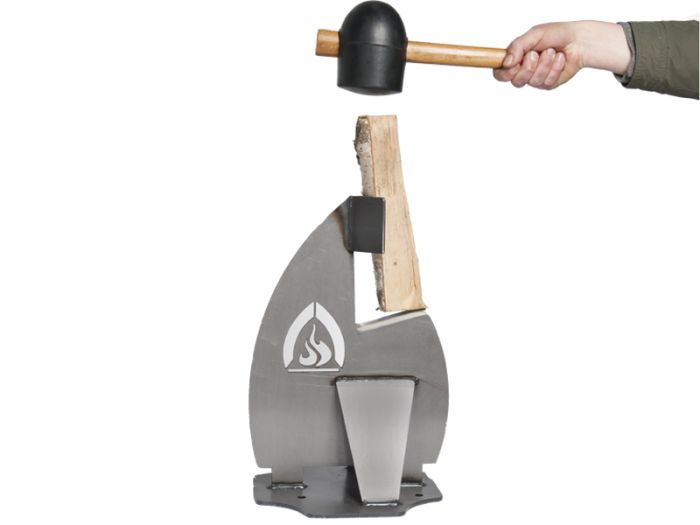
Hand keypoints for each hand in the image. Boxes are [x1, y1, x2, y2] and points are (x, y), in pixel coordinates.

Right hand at [494, 21, 631, 89]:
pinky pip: (547, 82)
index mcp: (516, 59)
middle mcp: (524, 71)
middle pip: (516, 82)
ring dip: (544, 64)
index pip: (500, 74)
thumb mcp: (534, 35)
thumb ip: (517, 46)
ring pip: (533, 81)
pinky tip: (560, 58)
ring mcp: (536, 79)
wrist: (578, 40)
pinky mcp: (549, 84)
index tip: (513, 64)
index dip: (504, 73)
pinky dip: (555, 68)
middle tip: (535, 54)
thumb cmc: (555, 35)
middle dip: (527, 68)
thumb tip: (507, 62)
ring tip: (552, 52)